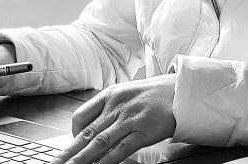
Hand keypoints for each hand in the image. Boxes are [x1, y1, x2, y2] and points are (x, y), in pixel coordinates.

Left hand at [51, 74, 176, 163]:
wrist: (179, 91)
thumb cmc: (153, 94)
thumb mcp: (126, 94)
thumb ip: (110, 108)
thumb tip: (94, 127)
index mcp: (109, 95)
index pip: (81, 116)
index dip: (72, 134)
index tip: (69, 147)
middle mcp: (115, 106)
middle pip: (86, 133)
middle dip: (68, 152)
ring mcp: (128, 119)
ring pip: (99, 142)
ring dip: (82, 159)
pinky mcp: (142, 131)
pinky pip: (120, 149)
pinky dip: (107, 160)